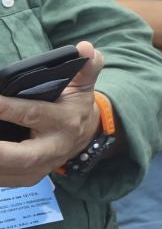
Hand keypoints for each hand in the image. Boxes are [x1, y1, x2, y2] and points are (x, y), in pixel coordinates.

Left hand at [0, 41, 103, 186]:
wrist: (85, 137)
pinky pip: (6, 181)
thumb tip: (85, 47)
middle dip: (0, 152)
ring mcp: (42, 167)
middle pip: (23, 156)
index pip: (32, 113)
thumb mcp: (83, 85)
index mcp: (65, 121)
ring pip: (11, 173)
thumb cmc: (76, 105)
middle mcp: (54, 147)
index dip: (6, 107)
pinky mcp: (30, 178)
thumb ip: (85, 66)